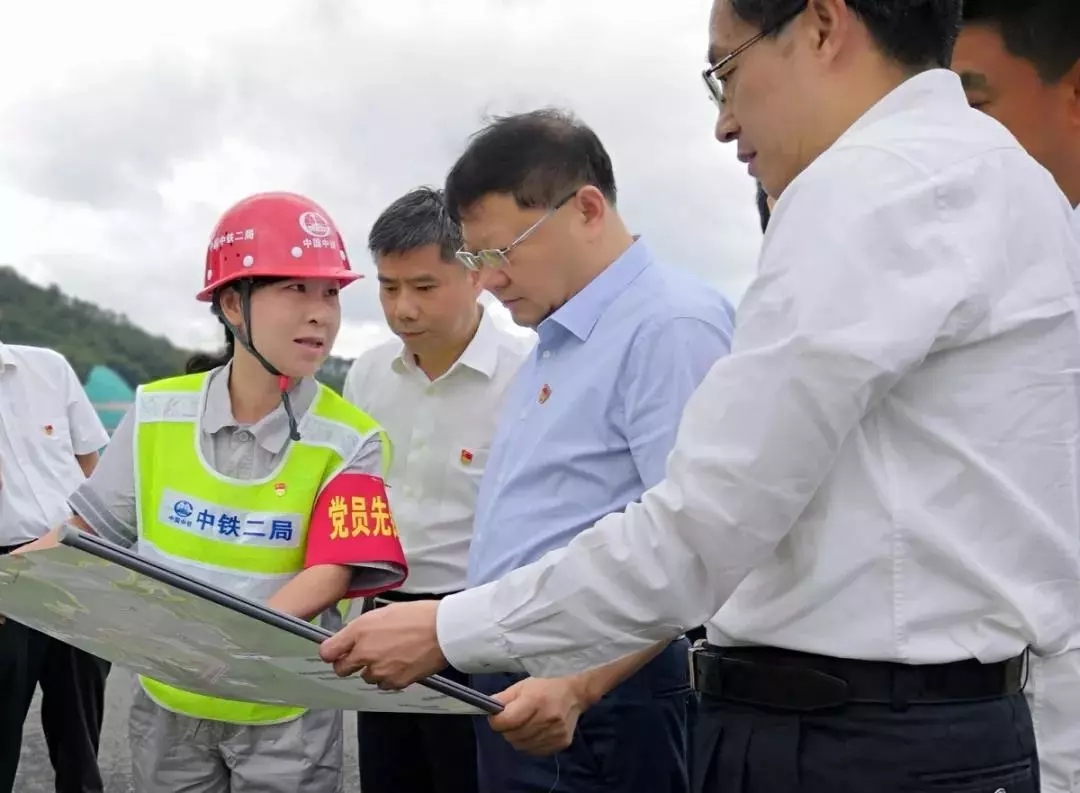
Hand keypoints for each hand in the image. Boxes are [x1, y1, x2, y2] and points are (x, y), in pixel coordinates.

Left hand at [318, 600, 446, 688]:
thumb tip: (352, 639)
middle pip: (341, 669)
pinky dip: (389, 677)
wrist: (443, 630)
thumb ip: (363, 628)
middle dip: (349, 664)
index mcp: (360, 631)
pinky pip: (384, 684)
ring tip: (392, 656)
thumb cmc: (418, 615)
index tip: (337, 652)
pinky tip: (402, 664)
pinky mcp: (394, 682)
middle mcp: (364, 652)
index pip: (328, 651)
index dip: (332, 652)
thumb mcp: (384, 612)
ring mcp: (379, 670)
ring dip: (373, 670)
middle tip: (363, 656)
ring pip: (366, 677)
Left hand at [488, 676, 589, 755]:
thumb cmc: (546, 685)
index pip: (506, 721)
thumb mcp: (522, 685)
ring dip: (517, 737)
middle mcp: (546, 719)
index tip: (496, 716)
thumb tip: (488, 709)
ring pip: (521, 746)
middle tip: (512, 719)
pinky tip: (535, 731)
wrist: (575, 693)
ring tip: (524, 725)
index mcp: (535, 700)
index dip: (496, 721)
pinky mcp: (560, 743)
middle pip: (512, 736)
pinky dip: (529, 743)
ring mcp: (555, 734)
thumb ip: (503, 698)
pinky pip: (534, 751)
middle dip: (506, 729)